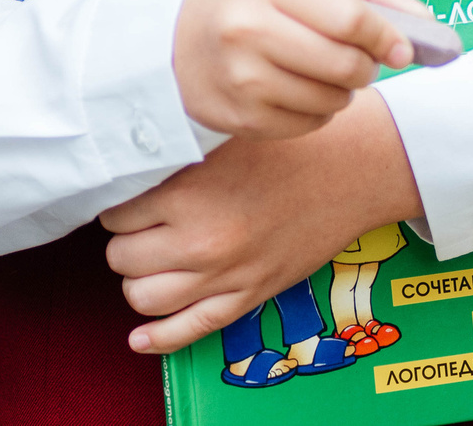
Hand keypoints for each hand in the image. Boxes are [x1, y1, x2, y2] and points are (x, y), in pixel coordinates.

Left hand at [103, 89, 425, 353]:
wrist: (355, 169)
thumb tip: (133, 167)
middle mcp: (200, 241)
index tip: (134, 195)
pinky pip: (189, 330)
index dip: (122, 203)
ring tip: (153, 258)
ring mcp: (224, 275)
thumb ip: (178, 153)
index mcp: (189, 194)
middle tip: (144, 223)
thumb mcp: (226, 135)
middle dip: (128, 240)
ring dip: (140, 279)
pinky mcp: (248, 296)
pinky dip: (157, 337)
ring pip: (144, 297)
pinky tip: (141, 336)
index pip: (117, 213)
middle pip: (123, 257)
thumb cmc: (295, 143)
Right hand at [172, 0, 426, 139]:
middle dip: (367, 66)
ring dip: (344, 90)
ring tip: (322, 70)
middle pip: (344, 65)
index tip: (405, 48)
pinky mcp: (237, 118)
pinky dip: (318, 111)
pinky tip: (297, 89)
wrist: (175, 42)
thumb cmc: (252, 0)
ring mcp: (239, 79)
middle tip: (360, 58)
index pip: (349, 17)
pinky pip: (309, 124)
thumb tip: (425, 21)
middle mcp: (247, 30)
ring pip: (331, 100)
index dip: (387, 36)